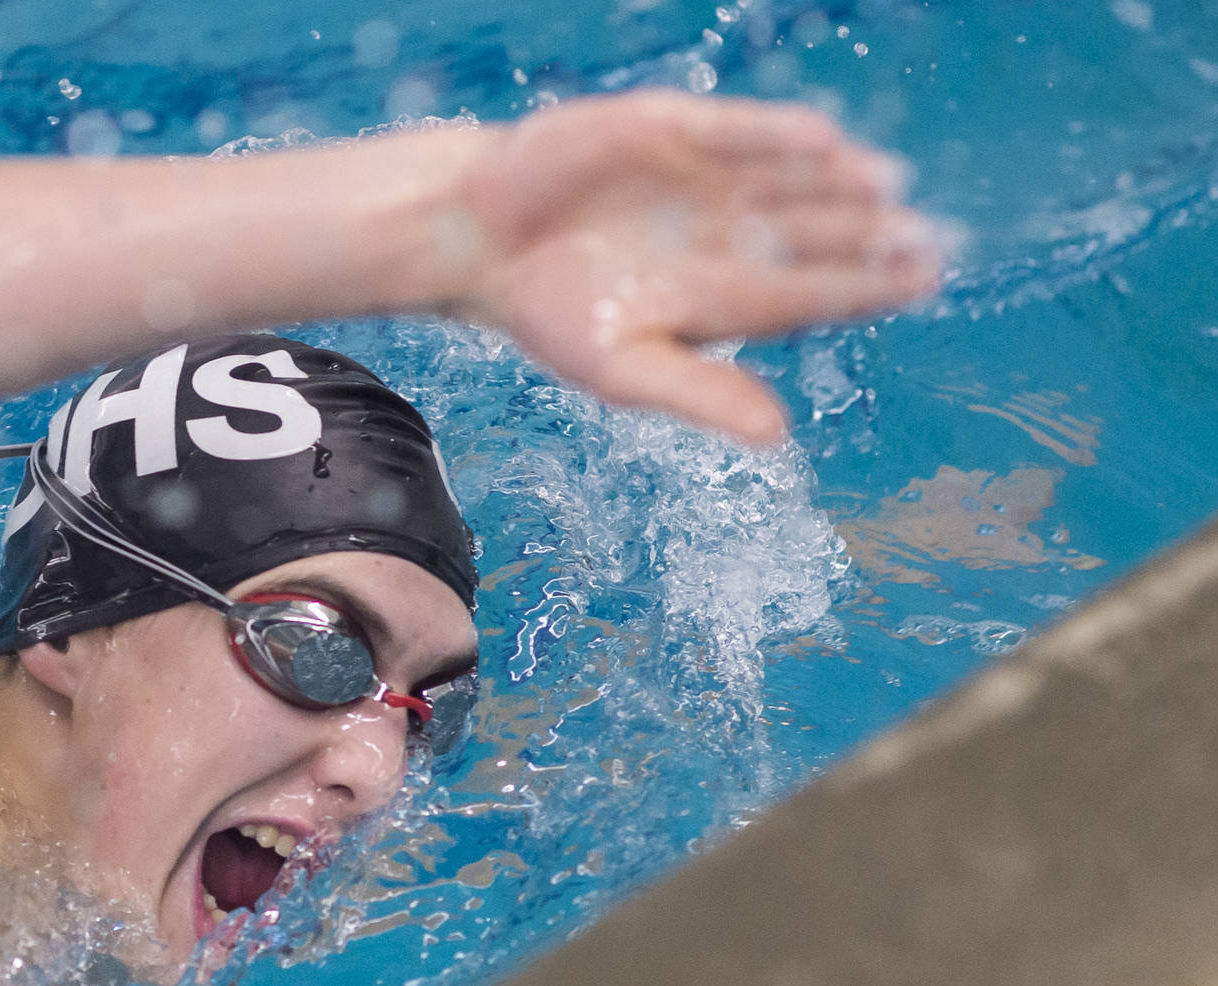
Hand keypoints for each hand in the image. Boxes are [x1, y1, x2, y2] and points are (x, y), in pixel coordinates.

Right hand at [457, 91, 940, 445]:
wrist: (476, 241)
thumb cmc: (549, 313)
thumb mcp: (621, 370)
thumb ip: (701, 394)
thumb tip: (779, 438)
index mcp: (724, 297)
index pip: (813, 292)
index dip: (868, 286)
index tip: (923, 281)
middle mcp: (730, 233)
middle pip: (817, 233)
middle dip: (871, 234)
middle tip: (926, 236)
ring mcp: (706, 178)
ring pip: (790, 178)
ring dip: (839, 181)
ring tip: (889, 183)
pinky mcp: (673, 130)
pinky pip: (736, 129)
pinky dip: (775, 133)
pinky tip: (822, 140)